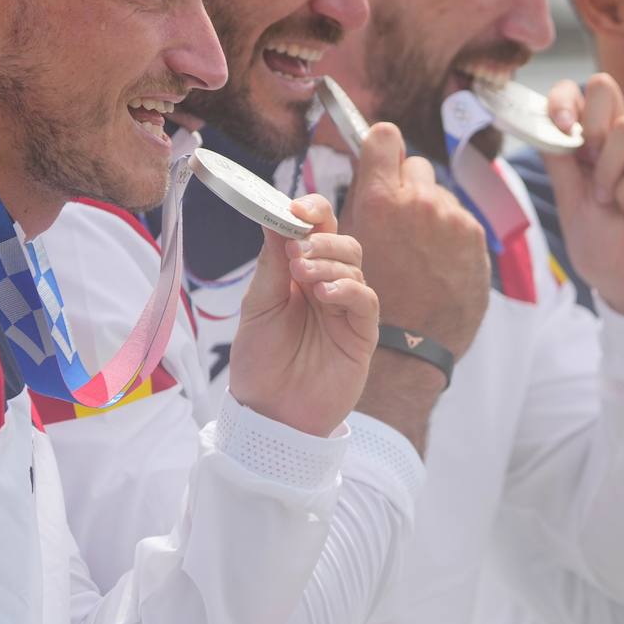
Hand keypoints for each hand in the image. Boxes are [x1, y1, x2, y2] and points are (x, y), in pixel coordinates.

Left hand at [229, 195, 377, 437]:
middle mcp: (327, 285)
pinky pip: (366, 301)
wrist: (269, 415)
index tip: (294, 208)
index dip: (311, 211)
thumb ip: (271, 263)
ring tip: (302, 275)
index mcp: (299, 272)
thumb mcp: (257, 306)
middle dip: (320, 238)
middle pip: (342, 241)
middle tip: (295, 250)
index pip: (317, 228)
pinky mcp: (362, 334)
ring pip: (355, 266)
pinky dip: (347, 290)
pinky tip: (325, 295)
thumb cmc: (260, 362)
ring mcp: (346, 309)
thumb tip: (273, 215)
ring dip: (328, 263)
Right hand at [341, 122, 489, 452]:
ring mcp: (453, 220)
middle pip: (415, 166)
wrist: (407, 351)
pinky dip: (450, 237)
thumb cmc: (367, 302)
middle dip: (405, 186)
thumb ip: (360, 203)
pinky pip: (460, 222)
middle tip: (396, 218)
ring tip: (418, 251)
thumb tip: (367, 169)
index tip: (378, 159)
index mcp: (380, 198)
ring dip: (429, 214)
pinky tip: (437, 265)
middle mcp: (420, 201)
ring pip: (439, 196)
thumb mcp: (344, 246)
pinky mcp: (477, 239)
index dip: (380, 147)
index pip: (384, 137)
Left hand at [544, 74, 623, 327]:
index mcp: (589, 144)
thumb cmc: (601, 246)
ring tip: (609, 200)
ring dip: (609, 169)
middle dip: (590, 122)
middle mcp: (619, 142)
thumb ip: (560, 164)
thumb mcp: (570, 204)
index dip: (562, 99)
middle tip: (589, 161)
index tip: (560, 127)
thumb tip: (544, 125)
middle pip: (604, 88)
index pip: (575, 95)